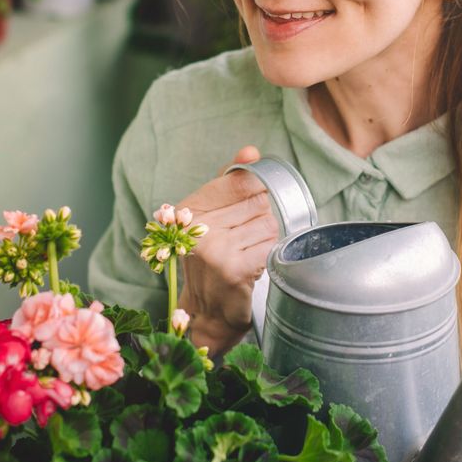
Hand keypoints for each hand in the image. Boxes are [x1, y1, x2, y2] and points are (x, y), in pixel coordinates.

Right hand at [177, 145, 278, 354]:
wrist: (208, 311)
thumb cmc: (214, 257)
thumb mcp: (214, 215)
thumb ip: (231, 182)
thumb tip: (251, 151)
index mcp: (191, 208)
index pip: (239, 181)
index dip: (255, 188)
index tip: (254, 200)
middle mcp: (199, 227)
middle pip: (258, 203)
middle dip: (260, 218)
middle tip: (246, 238)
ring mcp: (216, 249)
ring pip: (268, 225)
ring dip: (266, 239)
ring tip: (248, 252)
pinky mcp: (234, 269)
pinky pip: (271, 247)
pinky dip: (269, 255)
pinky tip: (253, 265)